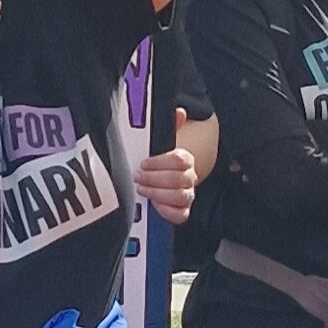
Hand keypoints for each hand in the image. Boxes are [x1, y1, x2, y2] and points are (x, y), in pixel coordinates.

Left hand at [134, 108, 198, 224]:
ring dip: (157, 193)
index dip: (160, 162)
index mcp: (186, 159)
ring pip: (179, 196)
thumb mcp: (160, 144)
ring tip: (142, 189)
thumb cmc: (158, 162)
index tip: (144, 163)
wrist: (163, 182)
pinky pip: (180, 215)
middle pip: (178, 179)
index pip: (179, 159)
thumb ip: (169, 127)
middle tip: (138, 176)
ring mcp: (187, 195)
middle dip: (154, 178)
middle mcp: (190, 178)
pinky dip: (166, 211)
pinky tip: (153, 205)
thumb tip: (179, 112)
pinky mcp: (182, 211)